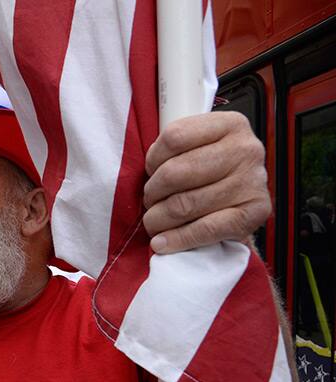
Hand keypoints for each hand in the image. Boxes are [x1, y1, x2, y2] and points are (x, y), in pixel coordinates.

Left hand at [143, 111, 269, 253]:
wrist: (245, 201)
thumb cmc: (213, 171)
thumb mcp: (198, 146)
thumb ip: (174, 150)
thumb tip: (143, 174)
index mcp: (230, 124)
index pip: (174, 137)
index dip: (152, 159)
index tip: (150, 172)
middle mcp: (246, 150)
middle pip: (174, 172)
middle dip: (152, 193)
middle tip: (150, 202)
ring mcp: (253, 182)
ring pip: (184, 204)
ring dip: (158, 219)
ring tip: (154, 222)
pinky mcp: (254, 213)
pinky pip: (205, 229)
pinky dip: (177, 239)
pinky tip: (162, 242)